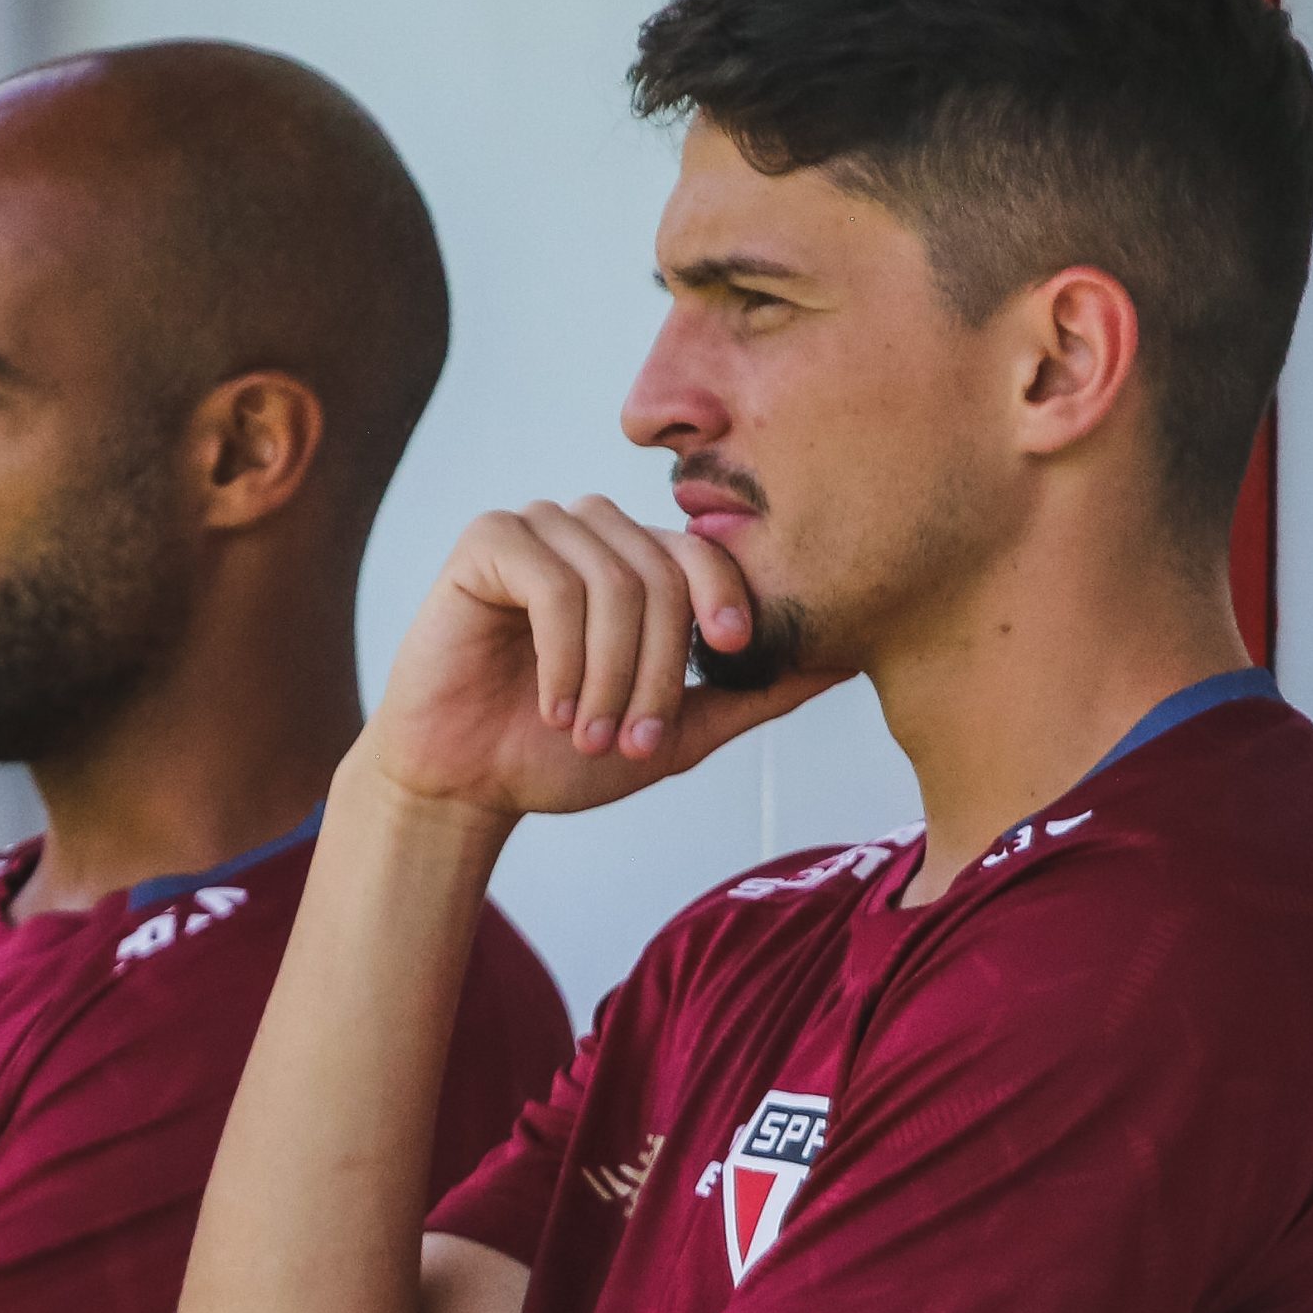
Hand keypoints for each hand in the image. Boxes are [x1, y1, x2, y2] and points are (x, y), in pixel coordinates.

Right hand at [362, 496, 842, 822]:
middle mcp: (593, 532)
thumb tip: (847, 660)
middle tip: (630, 741)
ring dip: (607, 674)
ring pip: (612, 581)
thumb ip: (753, 693)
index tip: (731, 652)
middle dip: (655, 671)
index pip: (706, 555)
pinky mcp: (488, 541)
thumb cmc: (562, 755)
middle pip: (661, 574)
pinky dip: (560, 655)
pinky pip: (551, 581)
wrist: (465, 784)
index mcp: (640, 562)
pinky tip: (549, 704)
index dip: (726, 599)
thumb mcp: (679, 732)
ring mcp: (539, 528)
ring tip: (585, 731)